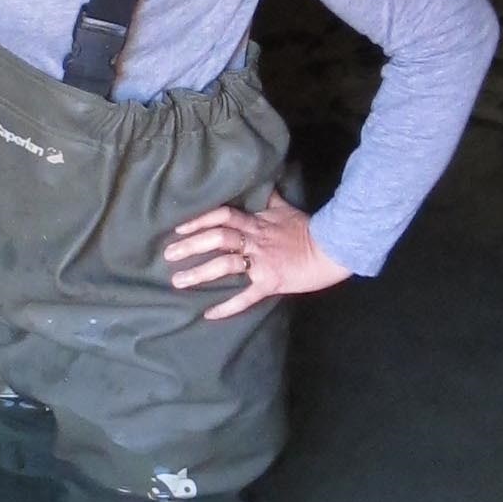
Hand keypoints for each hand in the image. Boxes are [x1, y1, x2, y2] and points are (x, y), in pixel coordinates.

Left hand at [163, 197, 355, 321]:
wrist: (333, 248)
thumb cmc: (310, 229)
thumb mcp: (287, 209)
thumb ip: (270, 201)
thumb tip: (263, 186)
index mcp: (257, 223)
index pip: (223, 215)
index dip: (200, 220)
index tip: (179, 228)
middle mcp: (255, 240)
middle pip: (217, 238)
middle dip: (190, 246)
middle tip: (168, 255)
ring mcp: (262, 262)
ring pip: (225, 265)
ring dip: (199, 273)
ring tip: (178, 282)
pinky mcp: (271, 282)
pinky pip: (246, 296)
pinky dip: (227, 306)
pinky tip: (209, 314)